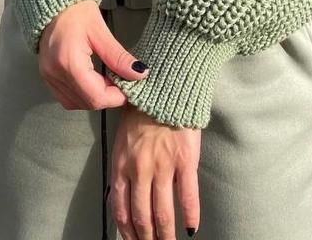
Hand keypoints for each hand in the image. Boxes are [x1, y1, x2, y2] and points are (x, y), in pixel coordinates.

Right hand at [38, 0, 148, 109]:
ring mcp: (48, 76)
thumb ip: (118, 57)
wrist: (53, 1)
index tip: (129, 87)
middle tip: (121, 81)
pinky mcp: (46, 76)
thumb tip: (138, 73)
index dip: (116, 97)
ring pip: (75, 104)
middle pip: (86, 102)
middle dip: (107, 97)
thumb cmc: (75, 11)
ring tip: (107, 79)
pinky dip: (82, 94)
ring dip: (95, 97)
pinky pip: (66, 97)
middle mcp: (54, 73)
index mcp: (69, 62)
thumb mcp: (100, 32)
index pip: (96, 96)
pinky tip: (93, 80)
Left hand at [108, 103, 200, 239]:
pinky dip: (190, 216)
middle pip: (142, 216)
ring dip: (165, 235)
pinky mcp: (185, 160)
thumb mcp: (123, 136)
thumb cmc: (143, 109)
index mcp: (122, 163)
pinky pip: (188, 196)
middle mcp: (140, 169)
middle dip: (146, 239)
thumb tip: (124, 194)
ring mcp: (163, 166)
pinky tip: (192, 228)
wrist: (166, 86)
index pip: (120, 208)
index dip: (127, 231)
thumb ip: (124, 165)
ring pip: (162, 213)